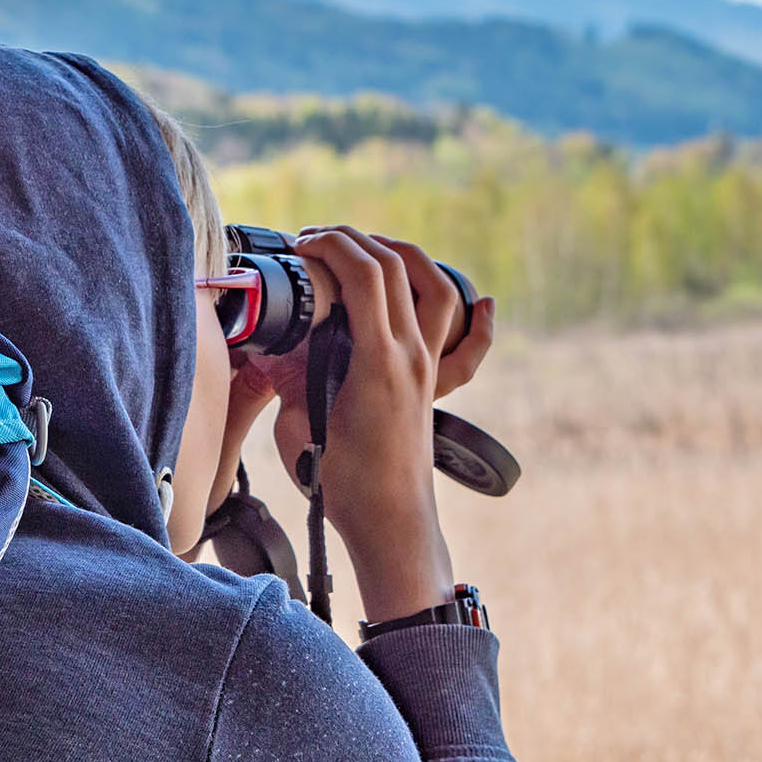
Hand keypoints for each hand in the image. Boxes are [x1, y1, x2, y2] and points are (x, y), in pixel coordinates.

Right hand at [283, 226, 467, 620]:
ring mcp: (428, 368)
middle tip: (317, 240)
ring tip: (370, 247)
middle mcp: (412, 355)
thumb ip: (288, 376)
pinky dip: (477, 319)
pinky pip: (467, 345)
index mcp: (378, 361)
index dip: (331, 246)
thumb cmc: (342, 483)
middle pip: (395, 266)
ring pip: (436, 287)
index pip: (364, 274)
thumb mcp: (296, 424)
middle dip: (353, 239)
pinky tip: (485, 304)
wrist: (390, 522)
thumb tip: (277, 342)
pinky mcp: (433, 385)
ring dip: (404, 255)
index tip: (300, 246)